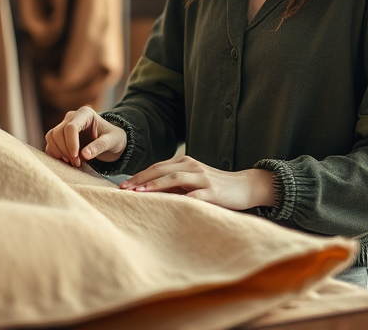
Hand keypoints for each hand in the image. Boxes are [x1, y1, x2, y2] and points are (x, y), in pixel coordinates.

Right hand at [45, 106, 126, 167]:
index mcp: (86, 113)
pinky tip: (66, 161)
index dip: (71, 143)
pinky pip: (50, 144)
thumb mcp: (112, 141)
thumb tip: (84, 154)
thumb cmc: (113, 138)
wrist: (110, 141)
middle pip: (58, 132)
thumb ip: (99, 146)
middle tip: (77, 163)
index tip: (77, 157)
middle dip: (65, 150)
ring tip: (73, 162)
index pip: (71, 127)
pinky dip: (55, 154)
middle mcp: (72, 117)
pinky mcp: (60, 136)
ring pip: (51, 137)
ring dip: (59, 152)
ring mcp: (64, 125)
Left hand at [119, 155, 274, 210]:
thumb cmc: (215, 186)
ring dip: (153, 185)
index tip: (123, 186)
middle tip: (123, 189)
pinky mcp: (212, 191)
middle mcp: (191, 166)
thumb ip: (175, 184)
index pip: (157, 167)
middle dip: (140, 179)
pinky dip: (178, 199)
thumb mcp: (193, 181)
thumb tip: (149, 192)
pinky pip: (193, 195)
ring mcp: (202, 178)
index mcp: (185, 162)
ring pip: (173, 179)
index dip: (139, 176)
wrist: (245, 186)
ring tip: (138, 193)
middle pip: (160, 170)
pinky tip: (165, 205)